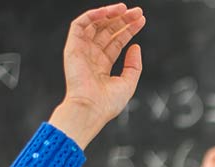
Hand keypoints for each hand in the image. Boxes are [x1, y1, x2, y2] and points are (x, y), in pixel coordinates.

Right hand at [48, 4, 145, 147]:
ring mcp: (81, 50)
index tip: (141, 20)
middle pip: (107, 31)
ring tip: (125, 9)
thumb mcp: (128, 83)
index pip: (116, 41)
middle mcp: (91, 56)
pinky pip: (80, 24)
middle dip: (122, 19)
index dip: (128, 29)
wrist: (91, 109)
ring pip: (95, 24)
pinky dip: (93, 15)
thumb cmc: (107, 103)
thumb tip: (136, 47)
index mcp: (102, 65)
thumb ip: (133, 65)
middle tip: (137, 12)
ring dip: (109, 14)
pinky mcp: (72, 47)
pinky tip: (108, 11)